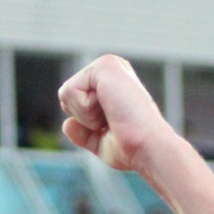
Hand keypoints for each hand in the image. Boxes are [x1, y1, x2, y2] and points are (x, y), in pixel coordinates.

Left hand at [58, 55, 176, 172]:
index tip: (113, 127)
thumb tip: (67, 124)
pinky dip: (85, 110)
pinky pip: (69, 91)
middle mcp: (111, 69)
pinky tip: (110, 110)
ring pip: (66, 93)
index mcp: (111, 83)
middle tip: (112, 122)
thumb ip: (83, 134)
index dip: (85, 122)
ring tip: (113, 116)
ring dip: (84, 115)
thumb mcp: (101, 142)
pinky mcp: (104, 65)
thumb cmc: (132, 148)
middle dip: (82, 118)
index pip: (74, 100)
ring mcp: (108, 64)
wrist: (148, 148)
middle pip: (66, 96)